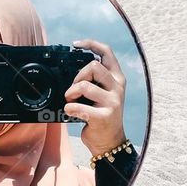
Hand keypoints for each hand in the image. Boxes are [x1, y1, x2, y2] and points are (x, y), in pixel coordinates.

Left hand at [63, 38, 126, 157]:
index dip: (91, 44)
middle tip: (73, 89)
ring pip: (85, 86)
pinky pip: (79, 107)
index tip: (76, 44)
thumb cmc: (101, 115)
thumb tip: (73, 69)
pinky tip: (70, 111)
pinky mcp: (104, 116)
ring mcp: (112, 102)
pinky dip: (69, 108)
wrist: (109, 141)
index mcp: (117, 79)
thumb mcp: (103, 93)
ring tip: (70, 100)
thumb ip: (94, 80)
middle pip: (93, 66)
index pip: (107, 53)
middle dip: (78, 76)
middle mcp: (117, 88)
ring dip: (70, 92)